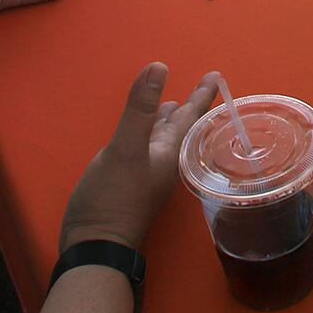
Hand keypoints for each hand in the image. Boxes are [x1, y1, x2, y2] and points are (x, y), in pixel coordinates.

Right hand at [59, 63, 216, 253]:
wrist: (95, 245)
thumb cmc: (114, 198)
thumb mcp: (126, 149)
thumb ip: (140, 110)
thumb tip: (159, 67)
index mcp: (169, 152)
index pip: (191, 116)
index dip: (202, 94)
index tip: (217, 75)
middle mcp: (163, 161)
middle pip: (181, 126)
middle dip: (190, 105)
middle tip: (203, 85)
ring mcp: (146, 172)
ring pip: (164, 137)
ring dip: (170, 119)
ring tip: (175, 101)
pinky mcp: (129, 179)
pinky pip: (147, 147)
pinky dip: (150, 131)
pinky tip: (145, 131)